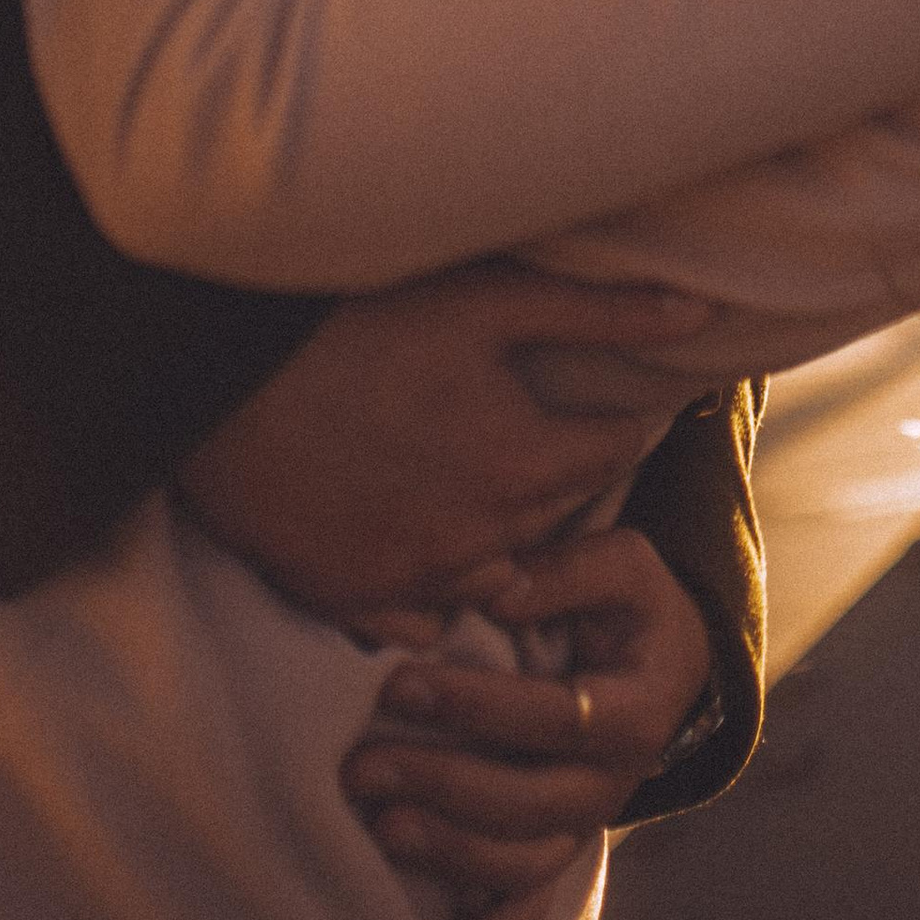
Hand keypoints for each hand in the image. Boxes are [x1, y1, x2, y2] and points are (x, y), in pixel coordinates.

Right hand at [176, 255, 721, 621]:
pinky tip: (423, 533)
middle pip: (560, 515)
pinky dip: (435, 586)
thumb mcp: (489, 301)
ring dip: (507, 538)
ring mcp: (411, 581)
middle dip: (566, 472)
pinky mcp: (348, 599)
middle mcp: (481, 541)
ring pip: (498, 576)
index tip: (621, 392)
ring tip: (487, 483)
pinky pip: (421, 618)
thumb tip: (703, 313)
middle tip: (548, 428)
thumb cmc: (357, 323)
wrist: (216, 383)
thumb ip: (604, 315)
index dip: (623, 413)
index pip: (617, 449)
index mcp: (524, 466)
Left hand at [343, 524, 714, 919]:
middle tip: (361, 767)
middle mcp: (616, 782)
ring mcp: (587, 824)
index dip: (476, 707)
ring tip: (379, 829)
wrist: (670, 667)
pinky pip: (530, 908)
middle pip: (529, 802)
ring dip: (449, 852)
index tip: (398, 684)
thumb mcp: (625, 565)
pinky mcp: (562, 849)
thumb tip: (495, 591)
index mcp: (636, 711)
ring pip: (523, 862)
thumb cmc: (633, 607)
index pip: (554, 717)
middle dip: (441, 786)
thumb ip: (569, 573)